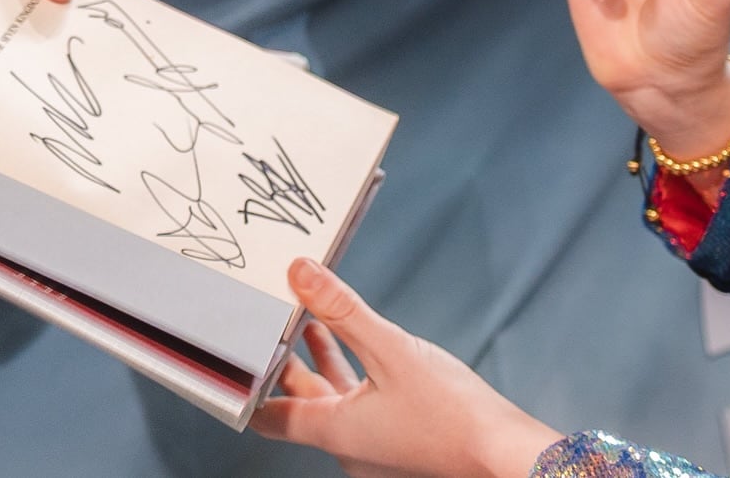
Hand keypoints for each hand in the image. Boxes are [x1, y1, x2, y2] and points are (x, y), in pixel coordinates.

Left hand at [253, 259, 558, 477]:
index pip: (269, 414)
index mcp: (333, 432)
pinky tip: (365, 350)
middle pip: (299, 405)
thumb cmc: (449, 411)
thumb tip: (300, 273)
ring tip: (311, 323)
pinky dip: (350, 377)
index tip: (231, 358)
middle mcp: (345, 448)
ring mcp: (370, 450)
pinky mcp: (394, 443)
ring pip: (331, 404)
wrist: (499, 455)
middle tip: (271, 324)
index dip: (247, 387)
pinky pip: (358, 408)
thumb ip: (344, 310)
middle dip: (285, 363)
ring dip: (320, 365)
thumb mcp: (392, 349)